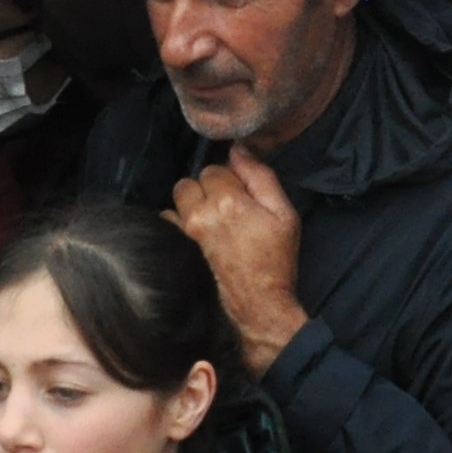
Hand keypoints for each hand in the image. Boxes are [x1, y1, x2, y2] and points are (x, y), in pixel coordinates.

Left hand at [168, 148, 311, 373]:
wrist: (258, 302)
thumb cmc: (275, 258)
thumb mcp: (283, 213)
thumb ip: (260, 176)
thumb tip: (238, 149)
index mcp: (229, 201)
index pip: (216, 167)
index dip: (230, 177)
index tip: (242, 193)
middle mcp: (201, 213)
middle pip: (193, 179)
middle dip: (208, 186)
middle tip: (227, 204)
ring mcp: (185, 231)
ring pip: (179, 197)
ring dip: (192, 201)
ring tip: (211, 218)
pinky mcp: (178, 246)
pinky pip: (168, 219)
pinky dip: (178, 220)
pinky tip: (196, 230)